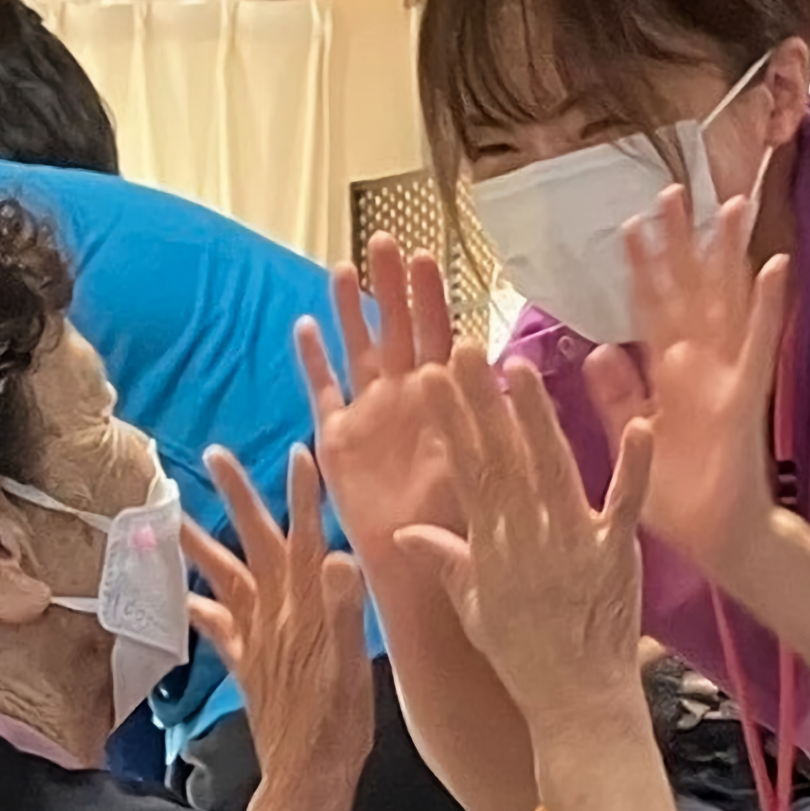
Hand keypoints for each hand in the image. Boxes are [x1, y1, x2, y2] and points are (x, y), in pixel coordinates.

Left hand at [182, 446, 373, 810]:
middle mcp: (277, 611)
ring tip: (170, 513)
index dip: (303, 494)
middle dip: (238, 496)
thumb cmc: (339, 720)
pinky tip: (177, 591)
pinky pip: (212, 626)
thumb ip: (344, 608)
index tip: (299, 452)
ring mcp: (257, 634)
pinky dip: (193, 605)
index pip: (307, 536)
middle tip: (216, 454)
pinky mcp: (244, 661)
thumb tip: (339, 555)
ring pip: (224, 574)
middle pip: (256, 541)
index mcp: (308, 604)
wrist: (309, 771)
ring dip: (198, 541)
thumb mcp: (352, 662)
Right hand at [298, 233, 463, 564]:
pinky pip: (322, 390)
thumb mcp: (487, 466)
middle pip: (397, 329)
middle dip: (390, 285)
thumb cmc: (463, 523)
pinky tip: (303, 325)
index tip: (429, 256)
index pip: (439, 336)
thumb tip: (506, 372)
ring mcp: (370, 413)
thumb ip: (492, 421)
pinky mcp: (337, 439)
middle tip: (385, 240)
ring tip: (343, 266)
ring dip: (350, 310)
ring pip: (359, 349)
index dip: (432, 298)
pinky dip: (312, 360)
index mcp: (447, 400)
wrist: (422, 570)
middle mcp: (407, 397)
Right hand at [394, 343, 655, 727]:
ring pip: (552, 468)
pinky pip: (627, 503)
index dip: (450, 422)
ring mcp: (573, 541)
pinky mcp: (617, 553)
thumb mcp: (471, 606)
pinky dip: (633, 466)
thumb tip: (403, 529)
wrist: (576, 699)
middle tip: (466, 350)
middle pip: (501, 457)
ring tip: (520, 368)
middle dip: (482, 402)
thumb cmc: (520, 653)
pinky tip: (638, 425)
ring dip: (538, 417)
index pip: (464, 470)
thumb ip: (443, 559)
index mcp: (490, 545)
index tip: (433, 379)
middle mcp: (526, 535)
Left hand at [590, 188, 788, 579]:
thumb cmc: (676, 496)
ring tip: (728, 205)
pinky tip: (776, 265)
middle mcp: (698, 368)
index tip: (629, 224)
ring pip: (724, 304)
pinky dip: (769, 306)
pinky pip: (757, 345)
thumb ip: (615, 396)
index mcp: (667, 377)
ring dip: (726, 255)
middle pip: (688, 292)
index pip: (650, 309)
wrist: (715, 541)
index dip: (642, 268)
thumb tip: (596, 349)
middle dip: (682, 242)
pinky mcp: (745, 399)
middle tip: (673, 188)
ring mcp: (726, 378)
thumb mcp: (631, 438)